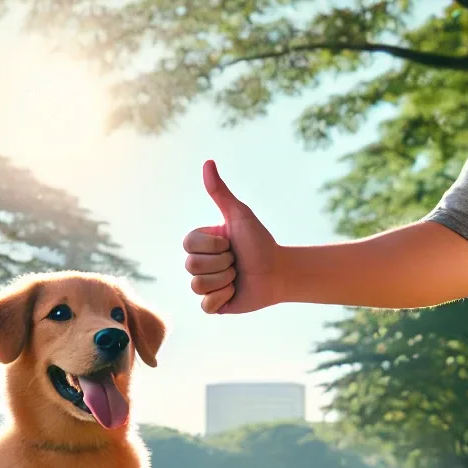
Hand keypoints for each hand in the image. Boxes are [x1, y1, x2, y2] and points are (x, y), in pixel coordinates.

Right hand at [183, 161, 284, 313]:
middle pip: (192, 266)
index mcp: (200, 243)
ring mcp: (205, 286)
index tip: (230, 243)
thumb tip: (207, 162)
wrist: (279, 271)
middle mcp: (198, 264)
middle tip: (237, 261)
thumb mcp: (240, 215)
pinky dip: (224, 298)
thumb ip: (221, 192)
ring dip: (225, 280)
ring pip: (198, 286)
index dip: (213, 246)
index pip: (188, 246)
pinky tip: (235, 292)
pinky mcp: (213, 305)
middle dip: (222, 263)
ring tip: (238, 276)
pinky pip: (206, 305)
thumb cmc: (260, 242)